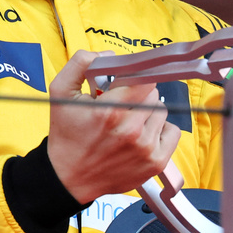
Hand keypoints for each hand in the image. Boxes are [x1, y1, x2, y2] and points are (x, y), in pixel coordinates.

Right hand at [46, 50, 178, 203]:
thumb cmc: (66, 134)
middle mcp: (130, 130)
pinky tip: (141, 134)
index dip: (134, 77)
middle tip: (119, 105)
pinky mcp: (155, 162)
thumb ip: (80, 64)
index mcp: (109, 111)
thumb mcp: (60, 92)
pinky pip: (172, 132)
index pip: (142, 79)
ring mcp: (145, 148)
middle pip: (152, 94)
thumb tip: (109, 55)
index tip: (126, 82)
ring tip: (128, 121)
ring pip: (162, 111)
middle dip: (137, 95)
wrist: (68, 177)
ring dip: (148, 112)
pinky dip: (160, 130)